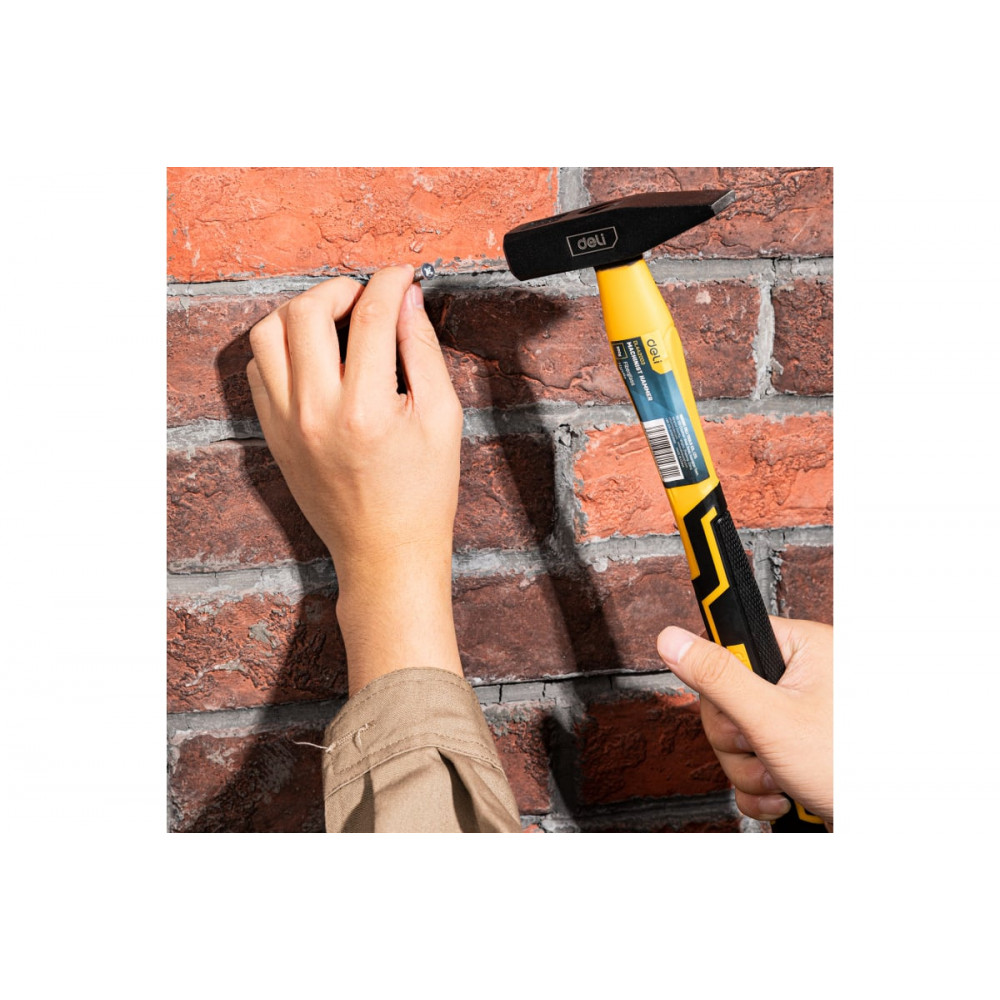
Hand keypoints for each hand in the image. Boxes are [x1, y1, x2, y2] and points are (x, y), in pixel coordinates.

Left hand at [247, 266, 464, 693]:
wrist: (384, 553)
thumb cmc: (422, 494)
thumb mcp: (442, 418)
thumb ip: (422, 351)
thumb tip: (407, 299)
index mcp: (365, 409)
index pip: (370, 317)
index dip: (389, 282)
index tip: (402, 275)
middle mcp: (315, 412)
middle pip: (305, 312)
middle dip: (340, 289)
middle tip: (365, 297)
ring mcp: (286, 424)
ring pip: (268, 334)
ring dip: (301, 314)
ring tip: (334, 322)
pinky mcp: (272, 434)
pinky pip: (258, 370)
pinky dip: (282, 349)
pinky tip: (315, 357)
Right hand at [657, 616, 832, 827]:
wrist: (888, 828)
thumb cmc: (851, 768)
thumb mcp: (771, 718)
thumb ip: (717, 677)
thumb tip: (671, 638)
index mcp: (804, 649)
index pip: (732, 644)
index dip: (721, 680)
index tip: (731, 703)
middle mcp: (803, 676)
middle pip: (728, 696)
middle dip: (738, 738)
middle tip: (763, 749)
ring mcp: (800, 714)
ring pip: (737, 733)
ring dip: (748, 767)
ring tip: (780, 777)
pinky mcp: (796, 747)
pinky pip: (752, 758)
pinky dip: (760, 782)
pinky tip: (783, 792)